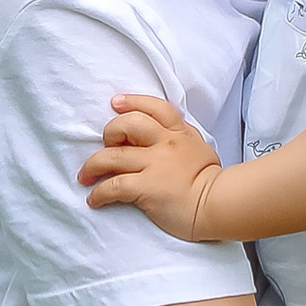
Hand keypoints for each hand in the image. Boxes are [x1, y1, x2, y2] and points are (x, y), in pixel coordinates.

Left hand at [80, 93, 224, 238]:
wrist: (219, 205)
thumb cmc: (210, 182)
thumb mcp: (200, 148)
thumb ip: (181, 137)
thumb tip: (165, 131)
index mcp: (179, 133)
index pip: (154, 107)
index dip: (132, 101)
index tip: (115, 103)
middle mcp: (165, 144)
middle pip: (127, 124)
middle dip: (109, 133)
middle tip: (105, 147)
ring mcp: (155, 164)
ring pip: (112, 155)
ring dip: (92, 166)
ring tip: (85, 176)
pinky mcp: (147, 187)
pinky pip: (113, 186)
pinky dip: (99, 193)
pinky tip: (95, 199)